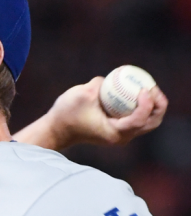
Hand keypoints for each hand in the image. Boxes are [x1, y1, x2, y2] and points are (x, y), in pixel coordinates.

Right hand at [46, 77, 166, 150]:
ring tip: (147, 88)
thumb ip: (99, 83)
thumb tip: (112, 78)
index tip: (143, 88)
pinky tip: (137, 90)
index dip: (147, 103)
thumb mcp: (81, 94)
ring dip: (153, 105)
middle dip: (158, 104)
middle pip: (152, 122)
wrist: (57, 129)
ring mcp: (122, 134)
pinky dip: (143, 105)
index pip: (140, 119)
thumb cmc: (66, 114)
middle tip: (152, 87)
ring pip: (149, 121)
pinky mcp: (119, 129)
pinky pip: (139, 117)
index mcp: (114, 132)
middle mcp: (122, 137)